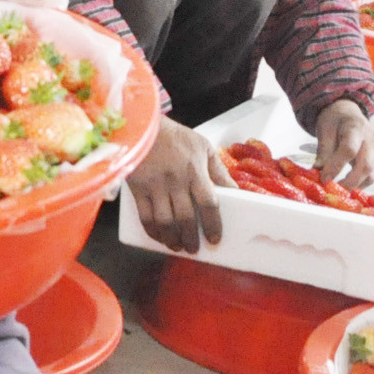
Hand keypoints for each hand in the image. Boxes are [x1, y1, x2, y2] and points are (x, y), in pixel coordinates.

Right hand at [126, 118, 226, 253]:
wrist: (141, 125)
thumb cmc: (174, 136)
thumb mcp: (202, 146)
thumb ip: (218, 170)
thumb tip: (235, 190)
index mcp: (195, 171)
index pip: (208, 204)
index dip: (213, 225)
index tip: (215, 239)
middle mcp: (176, 181)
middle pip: (186, 218)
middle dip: (191, 238)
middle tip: (194, 249)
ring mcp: (155, 186)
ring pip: (165, 222)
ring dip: (172, 239)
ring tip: (177, 247)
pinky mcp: (138, 188)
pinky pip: (145, 216)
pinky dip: (153, 231)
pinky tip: (159, 237)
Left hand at [314, 99, 373, 190]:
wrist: (348, 112)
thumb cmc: (335, 119)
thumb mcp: (324, 129)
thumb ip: (323, 150)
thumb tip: (318, 170)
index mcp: (355, 128)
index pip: (349, 150)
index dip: (336, 166)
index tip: (324, 179)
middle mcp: (370, 140)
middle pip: (366, 166)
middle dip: (349, 182)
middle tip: (333, 191)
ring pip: (371, 174)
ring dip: (355, 186)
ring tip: (338, 191)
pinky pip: (370, 176)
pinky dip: (359, 184)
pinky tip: (345, 187)